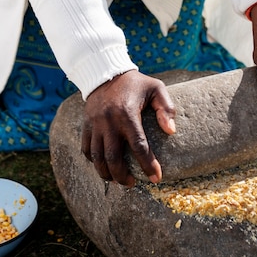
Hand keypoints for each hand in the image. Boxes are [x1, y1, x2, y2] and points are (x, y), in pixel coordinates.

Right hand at [81, 70, 176, 186]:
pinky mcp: (86, 125)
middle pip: (113, 158)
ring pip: (97, 157)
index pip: (138, 146)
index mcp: (127, 114)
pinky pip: (86, 149)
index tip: (156, 178)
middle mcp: (108, 122)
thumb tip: (171, 131)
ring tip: (118, 180)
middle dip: (123, 176)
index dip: (148, 164)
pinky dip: (94, 162)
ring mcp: (95, 124)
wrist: (106, 73)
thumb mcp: (156, 87)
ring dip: (106, 173)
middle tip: (132, 184)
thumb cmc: (135, 83)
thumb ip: (166, 107)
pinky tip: (104, 167)